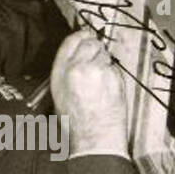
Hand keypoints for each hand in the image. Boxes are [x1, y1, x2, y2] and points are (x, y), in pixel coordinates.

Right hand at [50, 28, 129, 155]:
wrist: (95, 138)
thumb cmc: (77, 123)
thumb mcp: (60, 94)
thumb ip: (66, 72)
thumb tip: (77, 58)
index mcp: (60, 72)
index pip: (70, 42)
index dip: (80, 36)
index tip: (85, 35)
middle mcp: (77, 68)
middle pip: (90, 42)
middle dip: (95, 49)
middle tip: (97, 61)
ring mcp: (97, 70)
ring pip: (105, 54)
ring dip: (105, 63)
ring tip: (101, 82)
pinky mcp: (113, 76)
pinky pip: (115, 68)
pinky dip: (114, 75)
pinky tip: (108, 89)